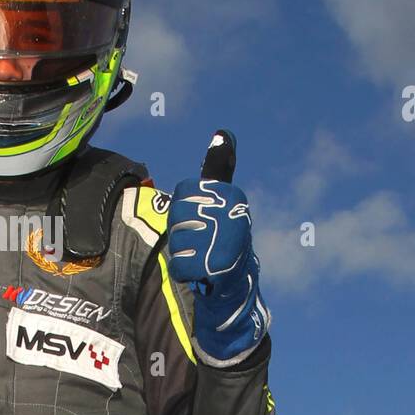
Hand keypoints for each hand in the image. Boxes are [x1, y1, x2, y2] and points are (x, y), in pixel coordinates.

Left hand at [167, 130, 269, 362]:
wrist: (237, 282)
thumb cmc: (223, 236)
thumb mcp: (220, 197)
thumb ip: (219, 167)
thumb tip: (222, 133)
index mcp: (232, 194)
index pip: (182, 194)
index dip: (184, 210)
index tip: (202, 219)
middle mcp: (233, 214)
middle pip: (177, 217)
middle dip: (182, 233)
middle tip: (202, 241)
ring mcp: (226, 241)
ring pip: (177, 242)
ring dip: (184, 254)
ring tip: (203, 256)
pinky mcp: (216, 267)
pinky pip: (179, 265)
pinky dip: (184, 272)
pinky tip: (201, 272)